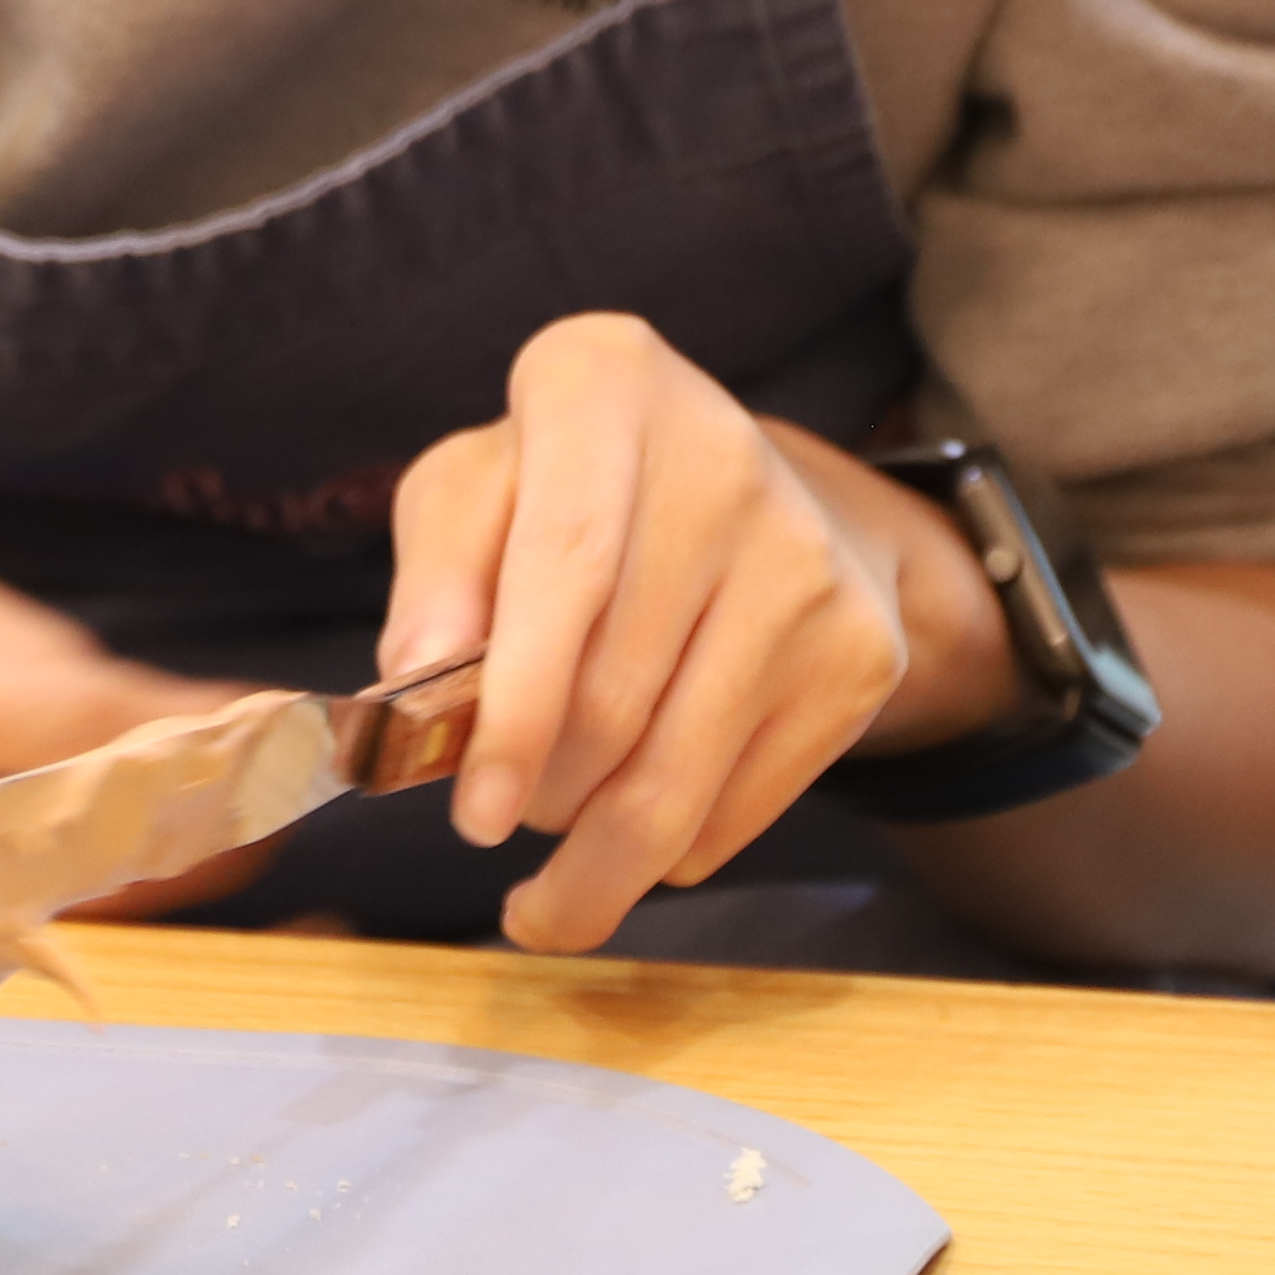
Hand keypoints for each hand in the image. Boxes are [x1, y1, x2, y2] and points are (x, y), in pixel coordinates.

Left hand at [383, 314, 1014, 956]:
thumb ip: (432, 581)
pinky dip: (671, 853)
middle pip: (615, 695)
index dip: (515, 706)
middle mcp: (725, 458)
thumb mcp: (474, 496)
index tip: (476, 820)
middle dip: (539, 796)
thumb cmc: (569, 496)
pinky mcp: (861, 651)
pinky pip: (741, 811)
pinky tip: (637, 825)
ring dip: (597, 863)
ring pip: (679, 780)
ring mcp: (808, 561)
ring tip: (551, 891)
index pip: (567, 561)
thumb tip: (414, 691)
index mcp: (604, 383)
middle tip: (499, 818)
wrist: (754, 493)